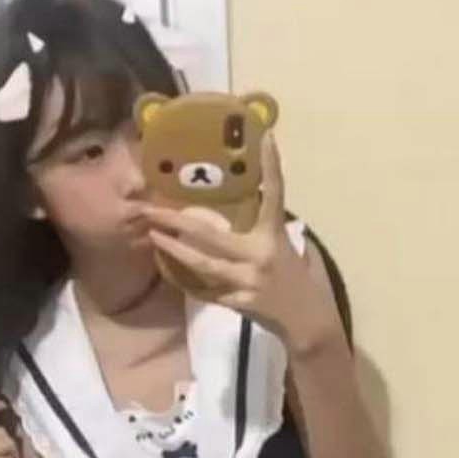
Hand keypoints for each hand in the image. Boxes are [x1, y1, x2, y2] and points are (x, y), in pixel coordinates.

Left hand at [140, 133, 345, 355]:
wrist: (307, 320)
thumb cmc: (295, 278)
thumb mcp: (284, 246)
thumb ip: (264, 225)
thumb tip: (250, 196)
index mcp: (275, 234)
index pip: (275, 193)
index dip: (271, 165)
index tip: (265, 136)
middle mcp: (260, 254)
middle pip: (212, 234)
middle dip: (177, 221)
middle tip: (151, 208)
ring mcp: (248, 280)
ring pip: (203, 264)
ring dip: (174, 251)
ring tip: (152, 236)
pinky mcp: (239, 303)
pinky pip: (205, 291)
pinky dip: (186, 281)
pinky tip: (167, 269)